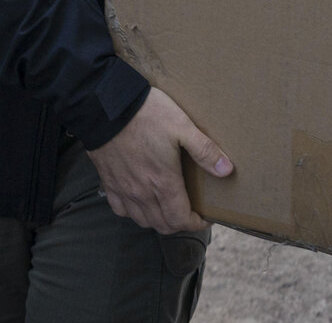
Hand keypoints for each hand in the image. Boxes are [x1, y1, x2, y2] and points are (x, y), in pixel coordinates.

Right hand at [87, 89, 230, 233]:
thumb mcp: (182, 127)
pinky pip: (121, 210)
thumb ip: (205, 151)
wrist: (105, 106)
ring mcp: (123, 190)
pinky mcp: (108, 182)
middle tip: (190, 212)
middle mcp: (142, 193)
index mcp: (163, 182)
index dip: (196, 224)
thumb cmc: (146, 115)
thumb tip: (226, 170)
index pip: (181, 220)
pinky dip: (133, 212)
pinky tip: (139, 200)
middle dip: (180, 223)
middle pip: (163, 225)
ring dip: (158, 220)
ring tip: (168, 208)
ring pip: (142, 221)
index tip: (205, 217)